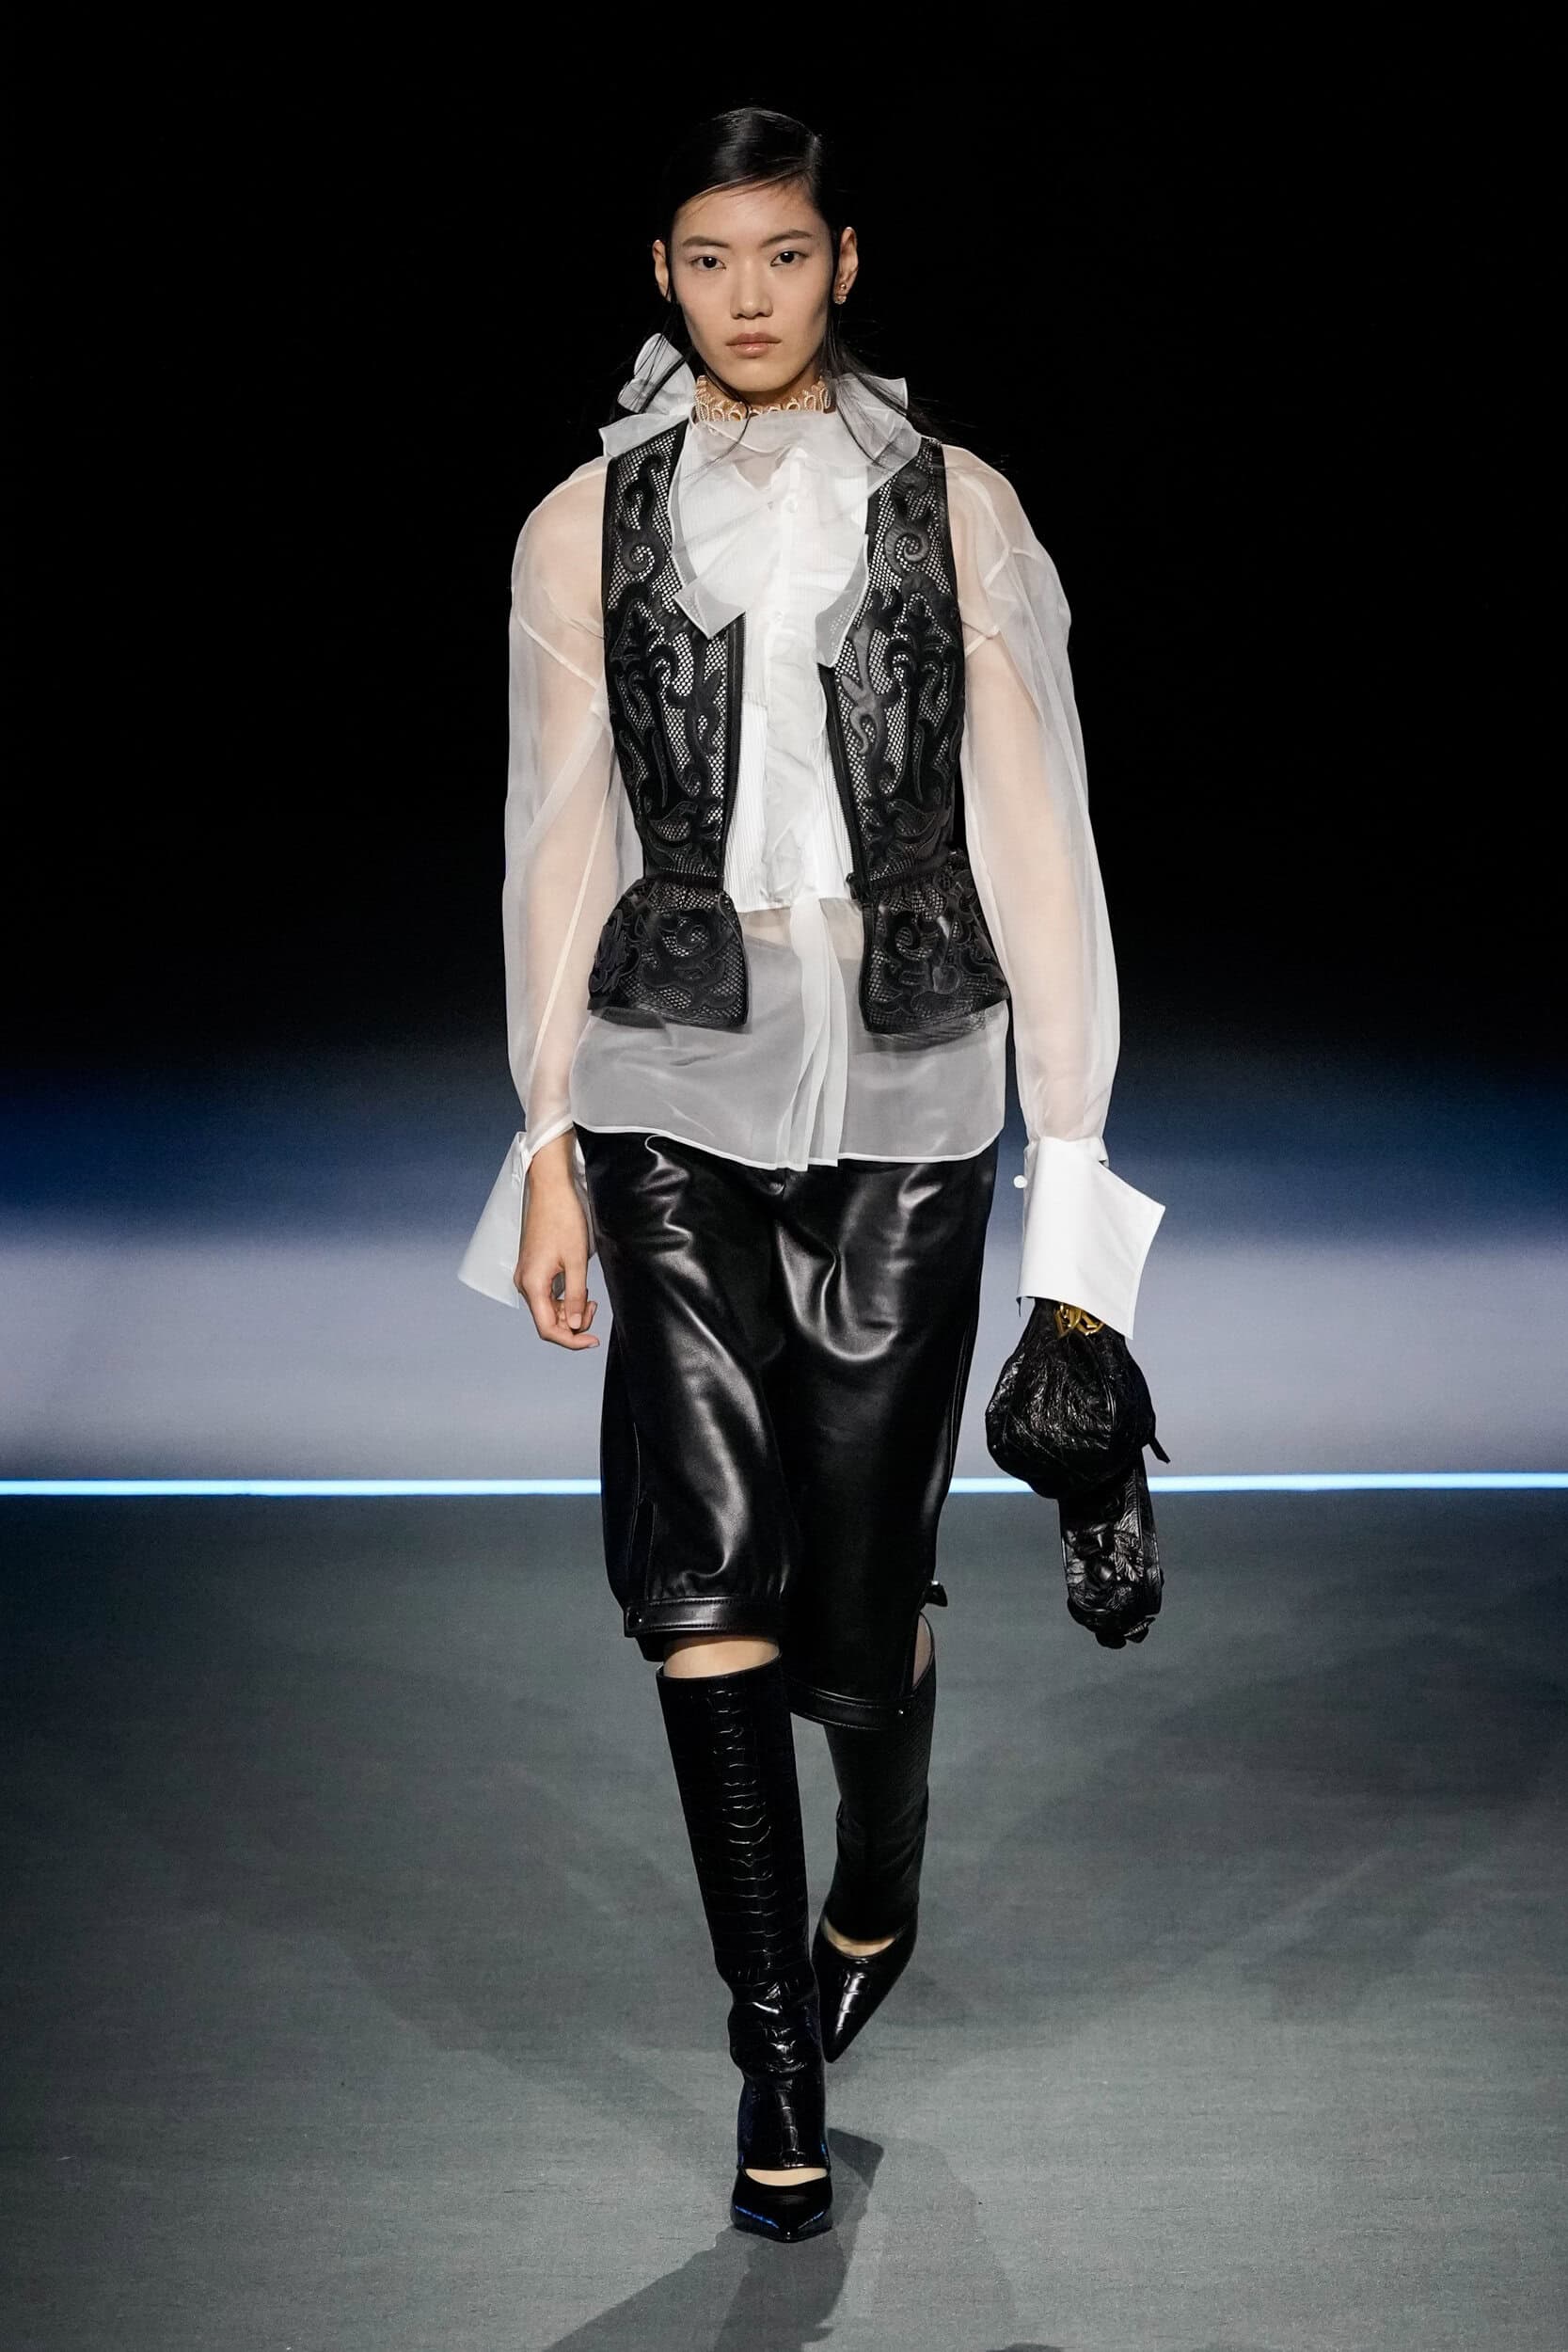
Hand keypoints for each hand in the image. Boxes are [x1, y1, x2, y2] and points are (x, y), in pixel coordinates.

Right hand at [514, 1131, 600, 1349]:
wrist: (550, 1190)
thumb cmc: (563, 1219)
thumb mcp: (576, 1261)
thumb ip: (575, 1296)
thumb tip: (574, 1325)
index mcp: (533, 1284)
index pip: (548, 1329)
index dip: (571, 1340)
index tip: (593, 1340)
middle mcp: (524, 1283)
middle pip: (547, 1321)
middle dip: (572, 1323)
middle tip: (594, 1307)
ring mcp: (526, 1275)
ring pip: (547, 1308)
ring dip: (569, 1310)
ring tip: (589, 1296)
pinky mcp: (532, 1268)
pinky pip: (546, 1294)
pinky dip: (563, 1297)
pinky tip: (578, 1287)